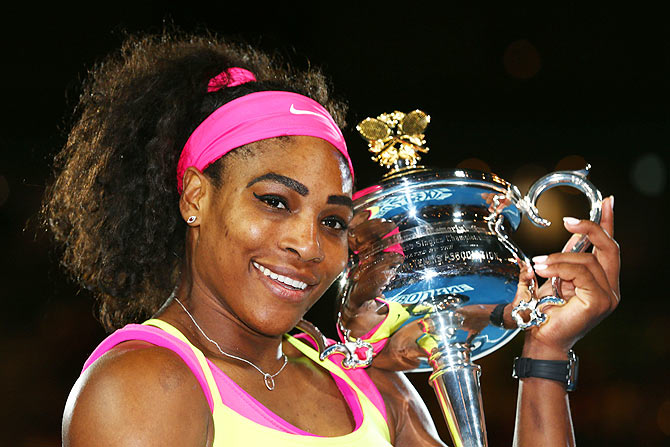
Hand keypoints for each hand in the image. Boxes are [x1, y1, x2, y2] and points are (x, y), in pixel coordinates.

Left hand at [522, 195, 619, 357]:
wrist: (540, 338)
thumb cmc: (543, 313)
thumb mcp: (552, 276)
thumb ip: (562, 257)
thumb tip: (566, 233)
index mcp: (602, 281)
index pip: (609, 246)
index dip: (608, 222)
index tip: (607, 201)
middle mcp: (611, 288)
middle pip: (609, 247)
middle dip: (590, 228)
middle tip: (568, 220)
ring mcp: (608, 296)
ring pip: (588, 260)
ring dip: (559, 257)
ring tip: (538, 263)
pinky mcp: (600, 301)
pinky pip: (582, 273)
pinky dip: (559, 267)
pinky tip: (542, 268)